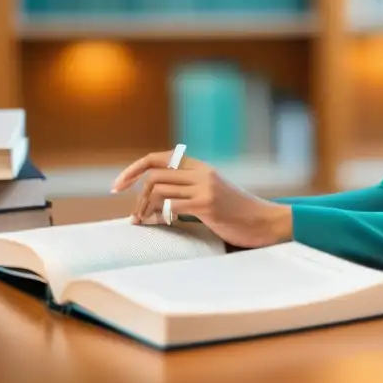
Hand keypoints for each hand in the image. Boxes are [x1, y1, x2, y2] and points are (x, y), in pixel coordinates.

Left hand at [110, 151, 293, 248]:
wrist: (265, 222)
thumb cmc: (237, 213)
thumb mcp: (212, 193)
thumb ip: (188, 189)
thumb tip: (152, 199)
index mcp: (201, 167)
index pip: (158, 158)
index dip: (133, 169)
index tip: (118, 186)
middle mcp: (202, 173)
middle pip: (153, 175)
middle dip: (136, 196)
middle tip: (135, 216)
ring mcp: (205, 188)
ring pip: (159, 189)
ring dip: (145, 208)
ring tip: (145, 222)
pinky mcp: (208, 205)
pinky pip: (172, 205)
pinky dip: (160, 216)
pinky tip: (163, 224)